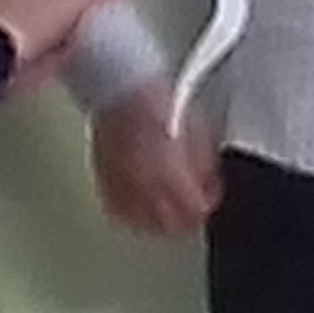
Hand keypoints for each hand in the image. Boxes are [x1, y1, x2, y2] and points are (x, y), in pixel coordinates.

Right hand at [91, 81, 220, 236]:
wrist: (121, 89)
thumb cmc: (159, 101)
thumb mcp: (198, 130)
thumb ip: (204, 163)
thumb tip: (209, 184)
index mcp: (169, 169)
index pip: (192, 209)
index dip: (204, 206)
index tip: (208, 201)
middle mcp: (142, 183)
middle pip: (168, 223)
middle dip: (184, 219)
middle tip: (192, 210)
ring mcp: (120, 185)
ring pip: (142, 223)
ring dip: (159, 222)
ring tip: (170, 214)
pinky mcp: (104, 183)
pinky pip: (119, 213)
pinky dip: (134, 216)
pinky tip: (143, 209)